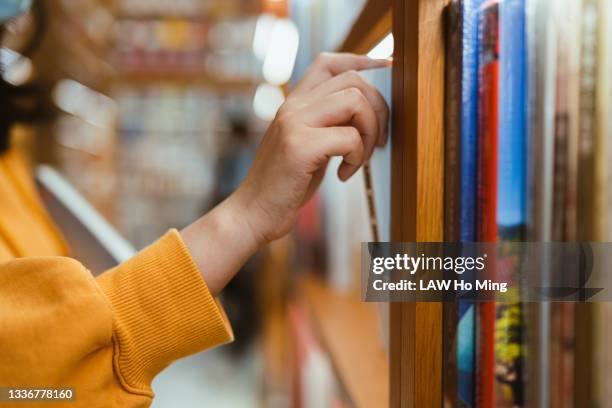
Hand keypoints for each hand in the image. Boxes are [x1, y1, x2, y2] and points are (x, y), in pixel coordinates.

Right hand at [233, 52, 390, 243]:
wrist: (252, 213)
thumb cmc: (284, 184)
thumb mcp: (304, 145)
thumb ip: (326, 125)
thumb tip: (366, 114)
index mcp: (293, 104)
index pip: (329, 63)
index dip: (362, 61)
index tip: (386, 69)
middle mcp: (292, 106)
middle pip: (352, 81)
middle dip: (378, 110)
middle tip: (377, 141)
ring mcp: (294, 123)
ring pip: (355, 101)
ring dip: (369, 132)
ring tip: (358, 159)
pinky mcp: (300, 146)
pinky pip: (350, 137)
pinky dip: (357, 158)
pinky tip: (343, 174)